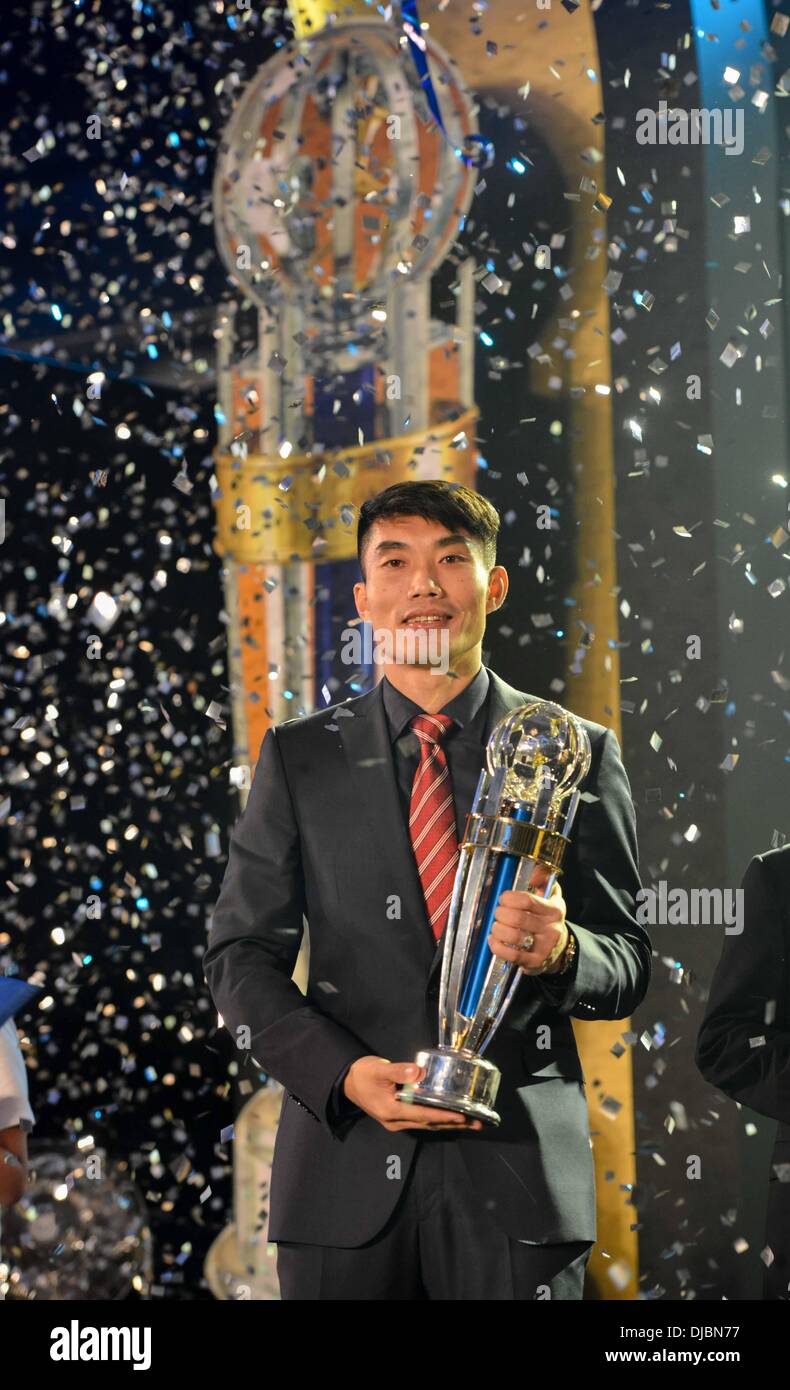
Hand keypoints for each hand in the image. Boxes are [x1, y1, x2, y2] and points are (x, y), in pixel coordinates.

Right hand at [343, 1057, 483, 1132]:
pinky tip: (451, 1117)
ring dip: (449, 1124)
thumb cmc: (362, 1074)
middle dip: (453, 1124)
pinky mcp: (399, 1117)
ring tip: (471, 1123)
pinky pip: (422, 1121)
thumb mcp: (378, 1069)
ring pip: (427, 1124)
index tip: (462, 1116)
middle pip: (429, 1124)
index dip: (443, 1116)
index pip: (423, 1115)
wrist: (346, 1082)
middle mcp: (396, 1121)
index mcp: (391, 1110)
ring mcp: (397, 1122)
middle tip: (477, 1123)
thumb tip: (418, 1071)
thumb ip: (398, 1070)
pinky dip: (438, 1120)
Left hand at [488, 867, 568, 975]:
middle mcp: (551, 929)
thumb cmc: (548, 919)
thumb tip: (534, 872)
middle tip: (498, 913)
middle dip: (500, 913)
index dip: (509, 898)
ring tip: (496, 926)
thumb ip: (543, 879)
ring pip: (513, 936)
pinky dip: (497, 946)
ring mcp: (544, 947)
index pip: (527, 900)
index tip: (503, 899)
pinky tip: (494, 940)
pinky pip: (511, 954)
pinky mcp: (534, 962)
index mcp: (553, 910)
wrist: (558, 950)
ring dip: (497, 929)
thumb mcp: (552, 897)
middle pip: (517, 918)